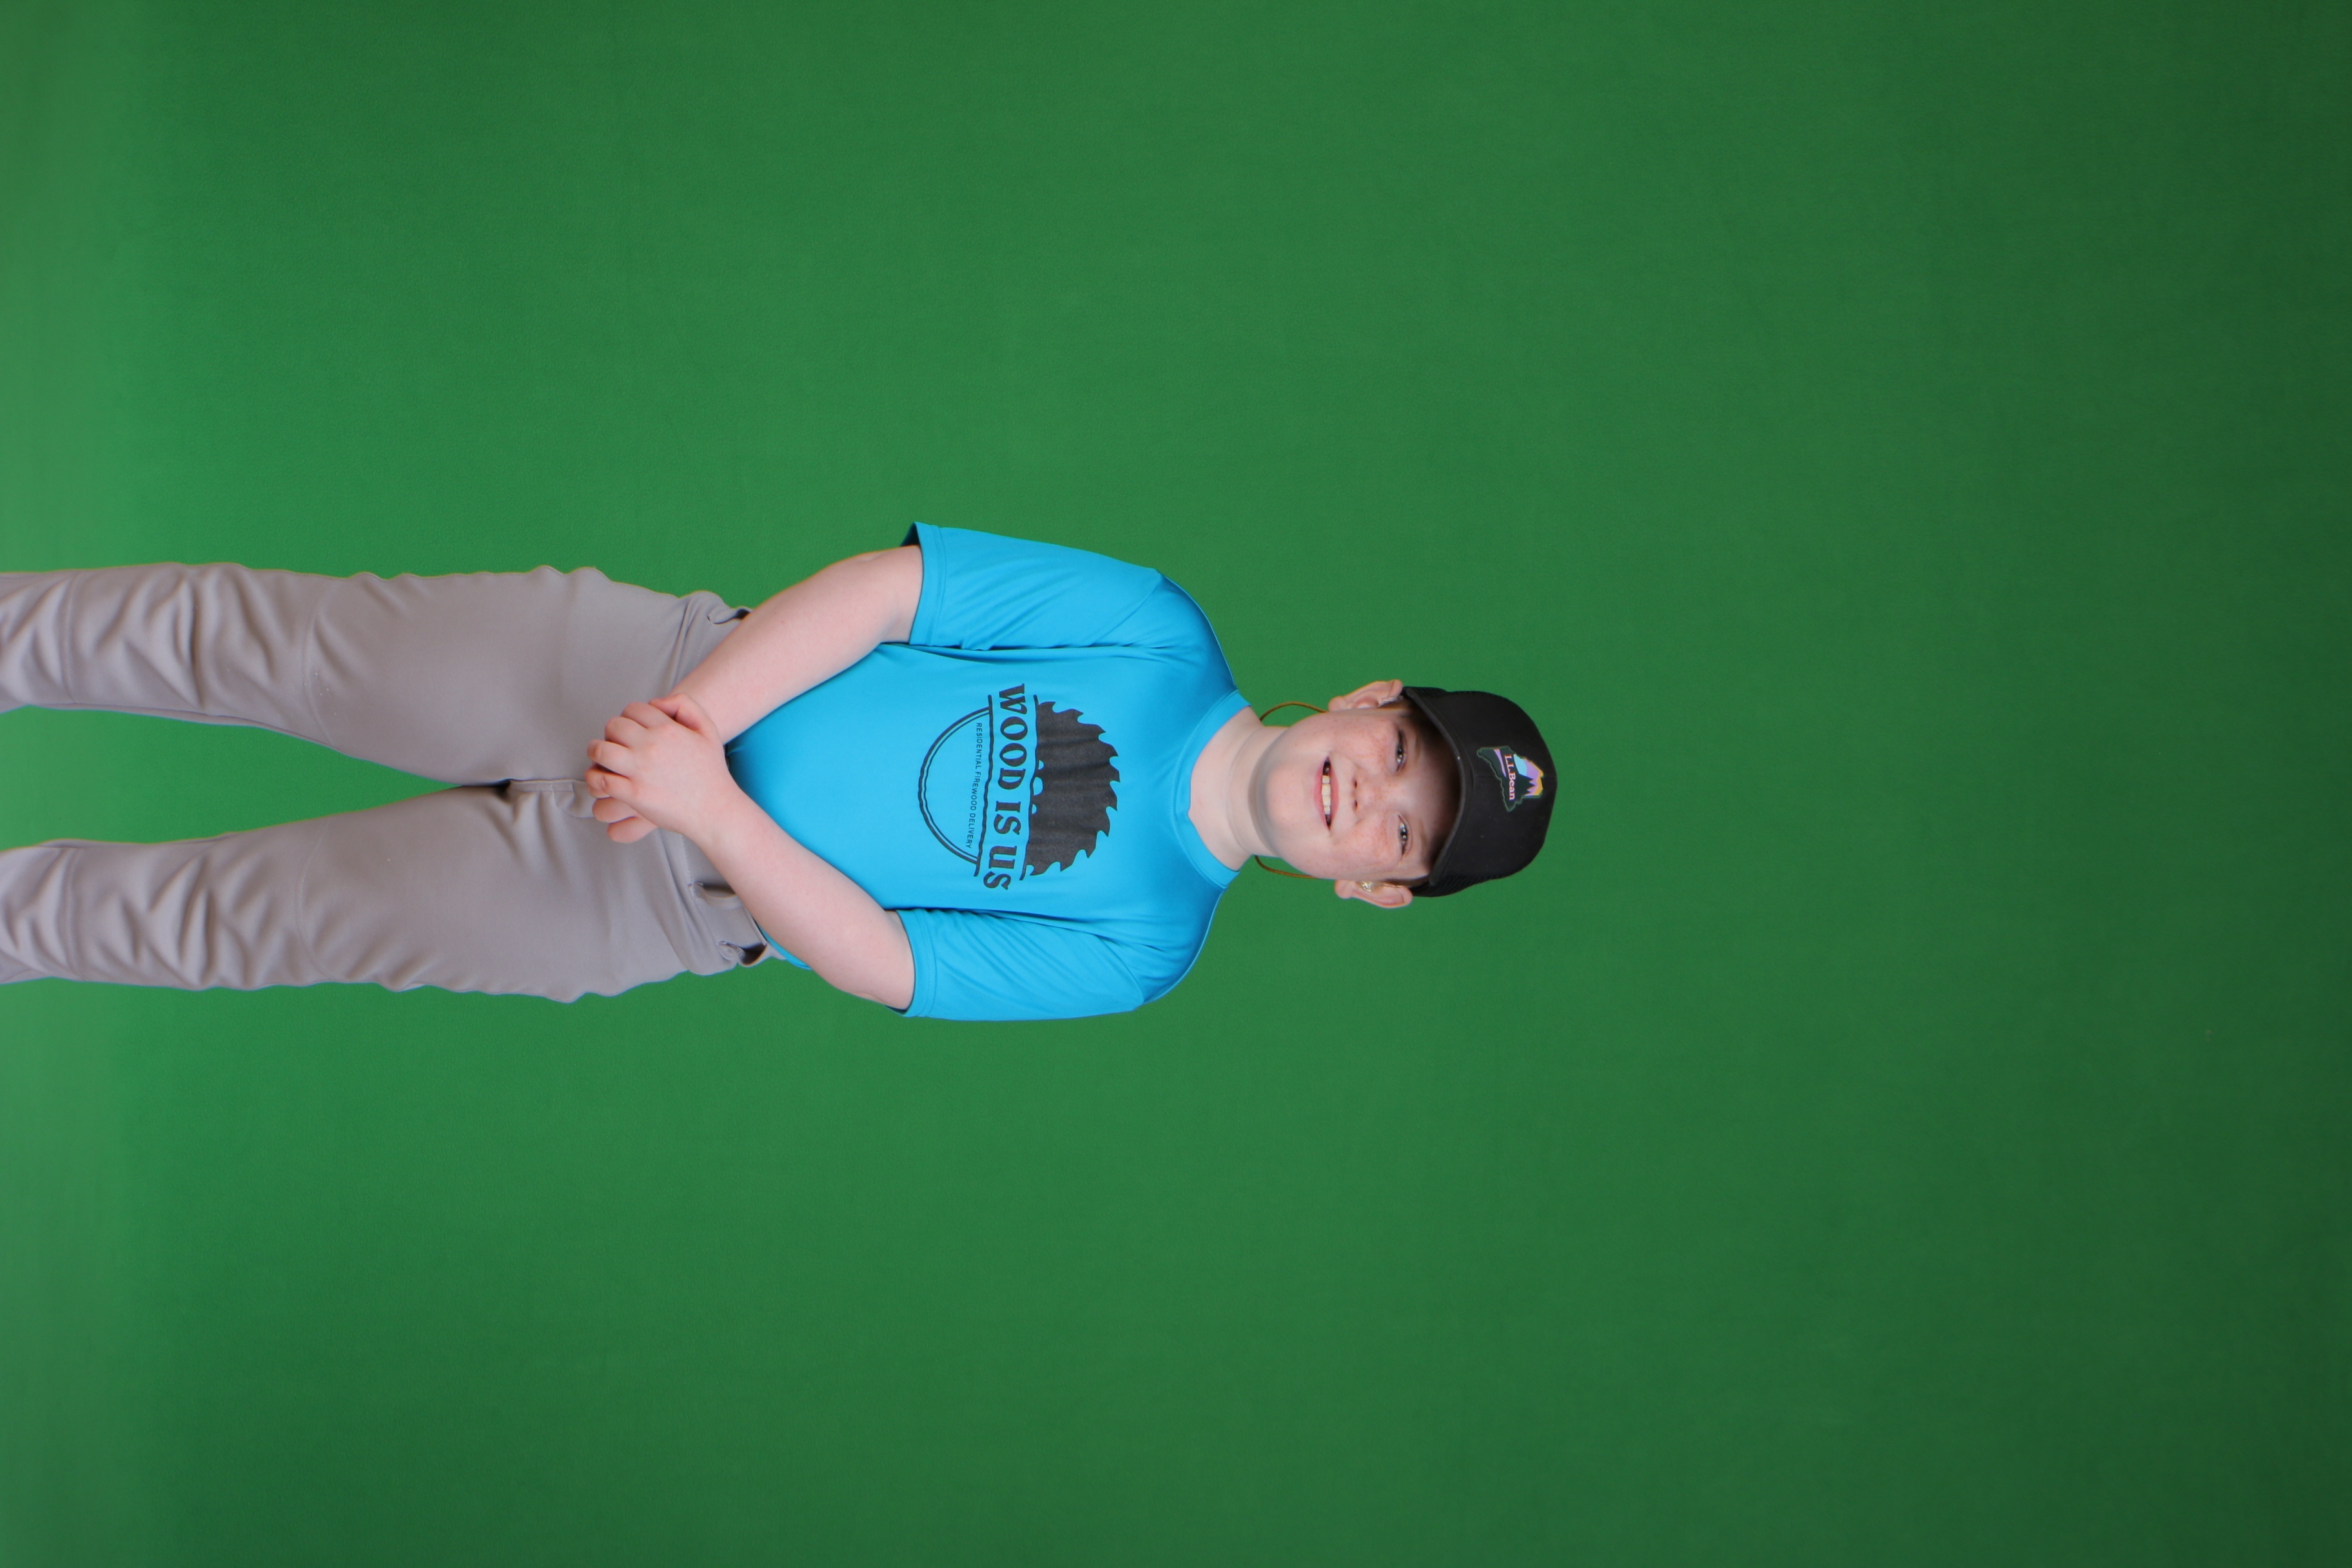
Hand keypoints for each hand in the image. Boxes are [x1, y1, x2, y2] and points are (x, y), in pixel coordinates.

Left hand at [583, 694, 738, 844]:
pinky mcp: (633, 794)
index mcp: (668, 729)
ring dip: (596, 752)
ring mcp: (640, 771)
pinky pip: (602, 780)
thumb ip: (685, 705)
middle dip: (612, 732)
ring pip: (601, 750)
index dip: (629, 716)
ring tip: (600, 757)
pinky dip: (597, 778)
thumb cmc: (711, 772)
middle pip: (614, 726)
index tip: (631, 728)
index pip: (633, 709)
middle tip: (616, 742)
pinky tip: (603, 779)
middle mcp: (651, 746)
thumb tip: (655, 702)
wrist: (715, 809)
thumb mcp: (708, 730)